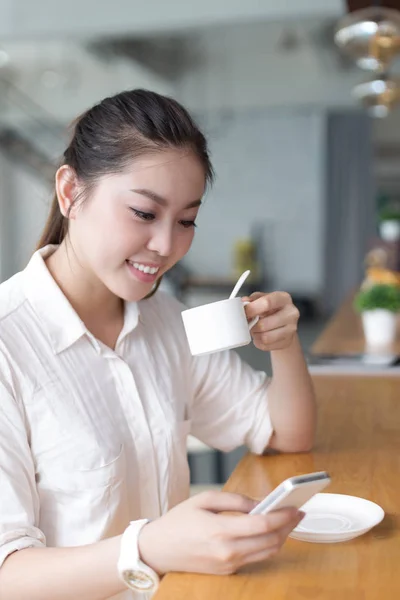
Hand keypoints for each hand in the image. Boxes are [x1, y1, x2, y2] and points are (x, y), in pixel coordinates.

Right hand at [138, 490, 303, 575]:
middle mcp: (228, 552)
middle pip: (271, 541)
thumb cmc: (178, 521)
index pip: (263, 525)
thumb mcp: (204, 500)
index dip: (283, 516)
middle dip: (289, 526)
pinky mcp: (228, 571)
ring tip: (289, 521)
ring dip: (282, 537)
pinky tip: (271, 532)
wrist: (158, 550)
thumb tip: (260, 503)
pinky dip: (268, 545)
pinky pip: (256, 558)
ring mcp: (229, 565)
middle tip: (298, 512)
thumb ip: (235, 500)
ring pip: (267, 553)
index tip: (295, 506)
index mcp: (221, 531)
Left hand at [243, 291, 299, 351]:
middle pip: (263, 324)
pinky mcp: (287, 342)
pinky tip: (261, 336)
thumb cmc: (271, 310)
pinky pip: (266, 345)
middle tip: (248, 323)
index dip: (252, 309)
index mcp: (284, 298)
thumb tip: (243, 302)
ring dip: (255, 334)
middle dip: (252, 325)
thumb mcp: (262, 299)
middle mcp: (291, 313)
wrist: (284, 324)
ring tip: (255, 329)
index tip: (244, 313)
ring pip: (264, 337)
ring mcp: (291, 329)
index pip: (267, 303)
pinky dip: (259, 342)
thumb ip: (252, 300)